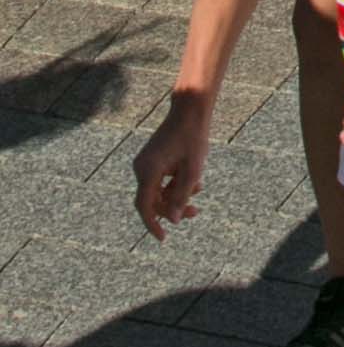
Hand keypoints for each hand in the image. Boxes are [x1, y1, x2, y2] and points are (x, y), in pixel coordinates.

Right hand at [133, 101, 211, 238]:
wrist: (190, 108)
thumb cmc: (193, 136)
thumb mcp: (192, 170)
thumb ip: (182, 196)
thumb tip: (174, 220)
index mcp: (148, 170)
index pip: (144, 206)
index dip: (152, 224)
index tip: (163, 238)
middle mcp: (142, 168)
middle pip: (152, 200)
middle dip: (173, 208)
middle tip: (194, 212)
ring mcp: (146, 163)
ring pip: (158, 190)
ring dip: (176, 195)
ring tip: (198, 192)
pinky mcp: (153, 159)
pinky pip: (160, 180)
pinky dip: (174, 183)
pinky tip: (194, 182)